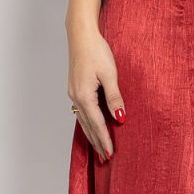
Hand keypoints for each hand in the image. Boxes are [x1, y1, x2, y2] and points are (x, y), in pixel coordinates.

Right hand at [66, 0, 125, 160]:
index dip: (104, 140)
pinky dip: (87, 123)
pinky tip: (91, 128)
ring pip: (83, 120)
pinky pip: (81, 112)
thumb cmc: (97, 51)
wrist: (81, 35)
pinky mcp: (75, 88)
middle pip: (88, 126)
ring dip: (91, 135)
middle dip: (97, 142)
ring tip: (99, 149)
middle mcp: (76, 97)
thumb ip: (114, 97)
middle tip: (106, 159)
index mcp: (84, 95)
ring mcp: (73, 93)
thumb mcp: (110, 74)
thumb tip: (120, 118)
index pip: (96, 123)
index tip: (110, 154)